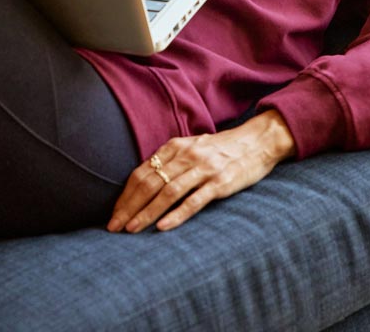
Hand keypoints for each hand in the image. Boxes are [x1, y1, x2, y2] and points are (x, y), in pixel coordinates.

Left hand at [107, 110, 295, 232]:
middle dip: (129, 206)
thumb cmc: (220, 148)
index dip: (125, 194)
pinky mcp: (220, 182)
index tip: (114, 213)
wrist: (256, 141)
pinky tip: (163, 227)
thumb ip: (170, 161)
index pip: (142, 172)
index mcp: (175, 147)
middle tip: (114, 226)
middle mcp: (186, 156)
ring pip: (167, 192)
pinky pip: (194, 200)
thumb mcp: (192, 147)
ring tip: (131, 229)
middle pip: (150, 183)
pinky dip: (177, 214)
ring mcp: (203, 169)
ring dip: (146, 212)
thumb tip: (144, 182)